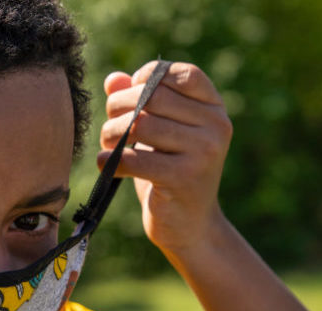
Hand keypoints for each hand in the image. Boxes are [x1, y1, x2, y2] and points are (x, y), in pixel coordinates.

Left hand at [99, 61, 231, 256]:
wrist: (190, 226)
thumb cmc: (169, 172)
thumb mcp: (159, 134)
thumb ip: (139, 101)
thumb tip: (114, 80)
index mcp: (214, 109)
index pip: (181, 74)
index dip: (149, 76)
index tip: (131, 94)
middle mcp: (215, 126)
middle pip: (152, 97)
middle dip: (119, 107)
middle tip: (110, 125)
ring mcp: (203, 152)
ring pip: (139, 125)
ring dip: (110, 134)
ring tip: (107, 145)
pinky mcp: (183, 179)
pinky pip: (133, 159)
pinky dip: (109, 160)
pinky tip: (105, 164)